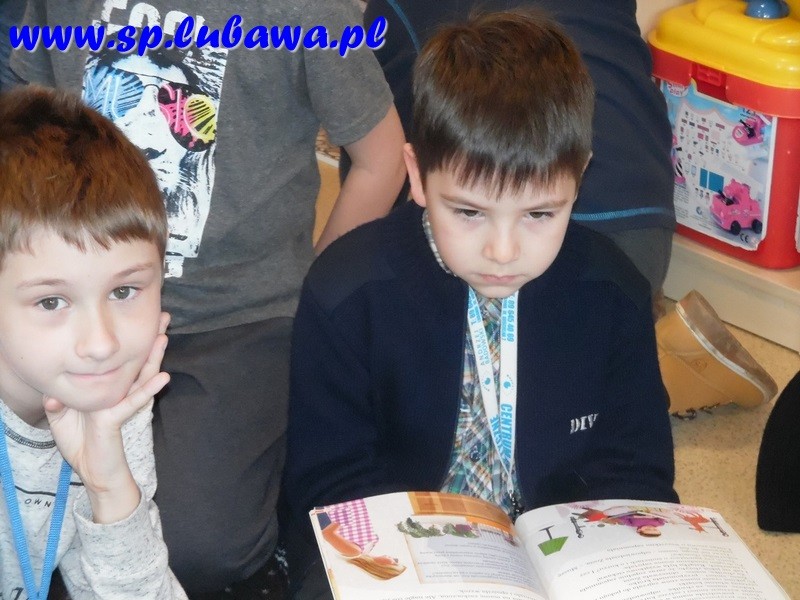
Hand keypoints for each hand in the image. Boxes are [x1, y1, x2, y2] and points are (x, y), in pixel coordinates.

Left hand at [44, 312, 170, 522]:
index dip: (132, 342)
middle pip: (137, 361)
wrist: (92, 472)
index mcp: (108, 390)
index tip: (140, 321)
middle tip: (163, 318)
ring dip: (154, 356)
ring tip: (164, 338)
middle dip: (150, 340)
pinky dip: (149, 389)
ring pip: (141, 376)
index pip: (121, 361)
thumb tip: (54, 397)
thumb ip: (59, 403)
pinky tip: (163, 376)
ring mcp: (120, 404)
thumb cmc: (82, 445)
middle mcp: (118, 393)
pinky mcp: (118, 417)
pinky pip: (134, 401)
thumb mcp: (62, 418)